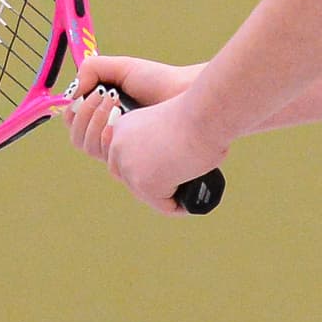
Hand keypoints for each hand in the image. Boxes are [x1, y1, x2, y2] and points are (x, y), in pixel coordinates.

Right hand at [59, 52, 195, 157]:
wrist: (186, 91)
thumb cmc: (159, 80)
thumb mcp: (121, 69)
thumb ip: (92, 70)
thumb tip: (72, 93)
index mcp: (104, 117)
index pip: (75, 124)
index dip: (76, 111)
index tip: (94, 93)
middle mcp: (112, 137)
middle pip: (79, 139)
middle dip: (87, 115)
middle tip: (108, 96)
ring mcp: (124, 151)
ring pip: (91, 149)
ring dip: (96, 124)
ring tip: (116, 104)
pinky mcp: (138, 164)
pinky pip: (110, 163)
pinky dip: (107, 141)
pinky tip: (120, 125)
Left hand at [94, 91, 227, 214]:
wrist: (203, 114)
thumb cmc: (196, 113)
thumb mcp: (165, 124)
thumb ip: (155, 144)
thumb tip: (166, 167)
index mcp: (122, 127)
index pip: (123, 159)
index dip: (145, 168)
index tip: (165, 170)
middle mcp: (118, 147)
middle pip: (130, 179)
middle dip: (152, 185)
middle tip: (178, 184)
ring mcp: (129, 167)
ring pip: (146, 194)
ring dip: (165, 196)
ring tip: (186, 192)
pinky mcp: (145, 184)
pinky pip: (164, 205)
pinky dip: (178, 207)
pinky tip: (188, 203)